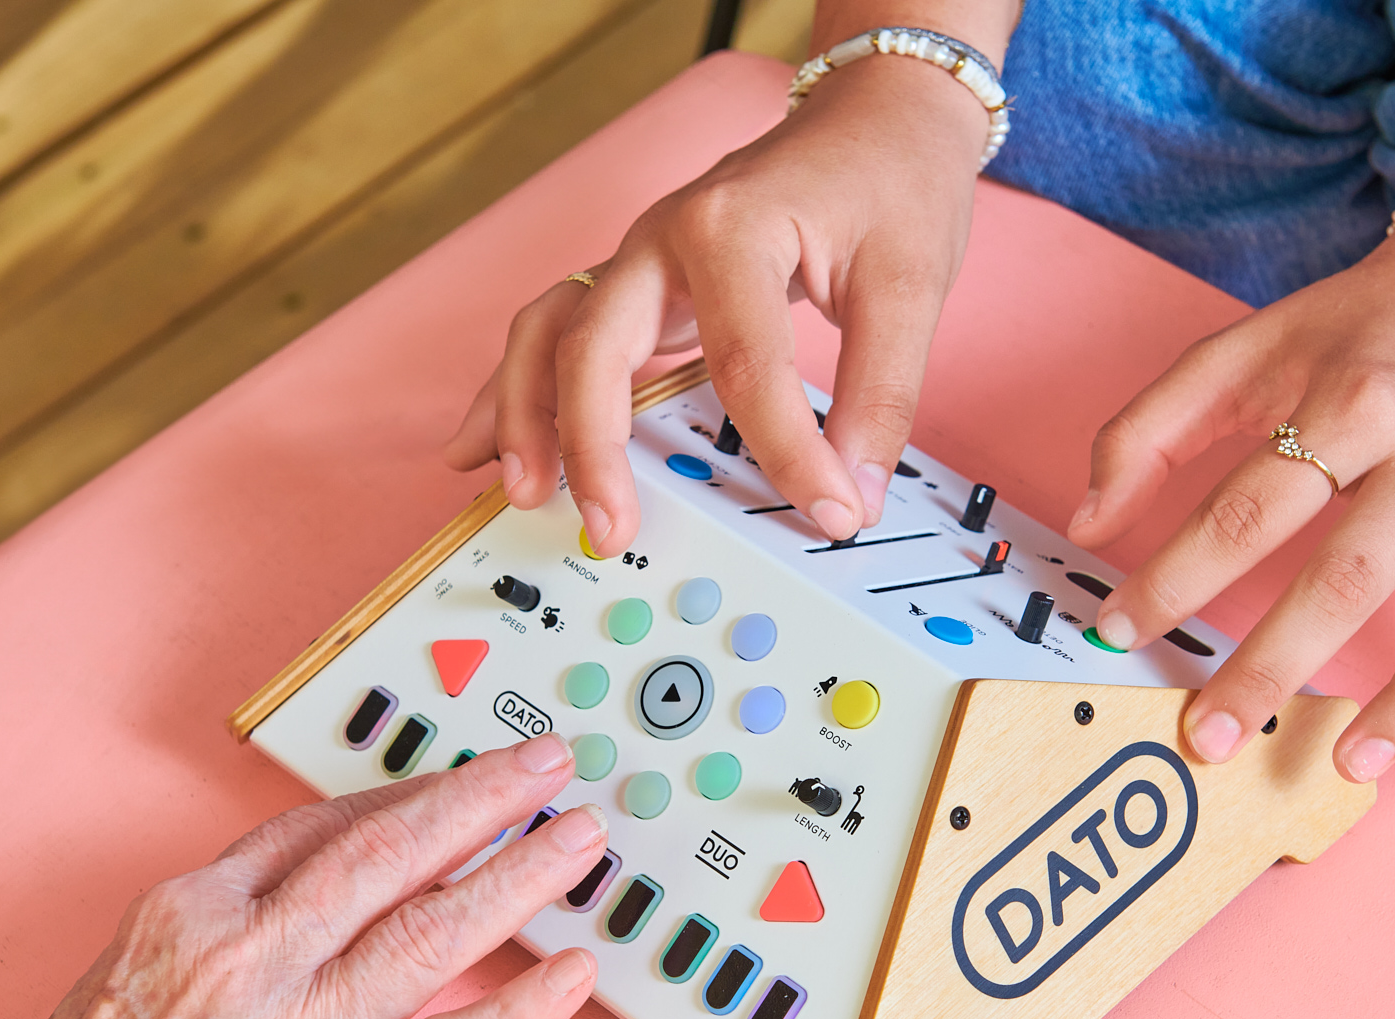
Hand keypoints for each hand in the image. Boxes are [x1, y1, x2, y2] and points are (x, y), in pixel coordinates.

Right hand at [445, 52, 990, 554]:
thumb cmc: (886, 183)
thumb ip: (880, 395)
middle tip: (608, 523)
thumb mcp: (911, 284)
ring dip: (524, 415)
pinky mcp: (639, 287)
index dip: (784, 451)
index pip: (743, 364)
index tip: (824, 513)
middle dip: (588, 443)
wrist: (873, 118)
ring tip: (520, 491)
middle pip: (593, 344)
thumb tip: (852, 494)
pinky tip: (483, 447)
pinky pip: (555, 337)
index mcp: (731, 228)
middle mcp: (664, 239)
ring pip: (547, 333)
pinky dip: (517, 393)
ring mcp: (639, 261)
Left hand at [1072, 212, 1394, 784]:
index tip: (1120, 631)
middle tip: (1204, 736)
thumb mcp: (1244, 348)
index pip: (1249, 508)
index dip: (1175, 577)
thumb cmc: (1357, 329)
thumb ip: (1149, 427)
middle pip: (1350, 575)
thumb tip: (1087, 519)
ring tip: (1351, 764)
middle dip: (1271, 665)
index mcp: (1353, 399)